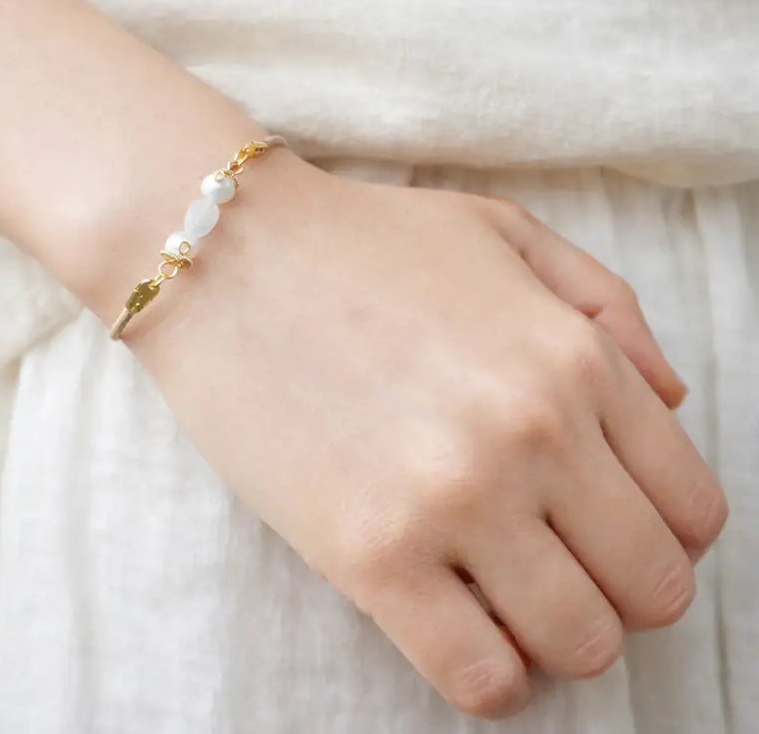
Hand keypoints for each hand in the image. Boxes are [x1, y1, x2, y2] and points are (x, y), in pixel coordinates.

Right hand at [132, 152, 726, 718]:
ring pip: (581, 646)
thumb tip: (673, 404)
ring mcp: (453, 498)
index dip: (658, 534)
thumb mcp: (499, 233)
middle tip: (551, 563)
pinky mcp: (370, 553)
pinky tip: (449, 619)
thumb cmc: (358, 239)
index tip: (602, 528)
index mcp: (573, 359)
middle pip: (651, 588)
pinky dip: (486, 673)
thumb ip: (608, 307)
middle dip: (615, 590)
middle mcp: (534, 433)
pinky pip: (480, 679)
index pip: (691, 511)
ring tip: (496, 592)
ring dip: (552, 636)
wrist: (220, 249)